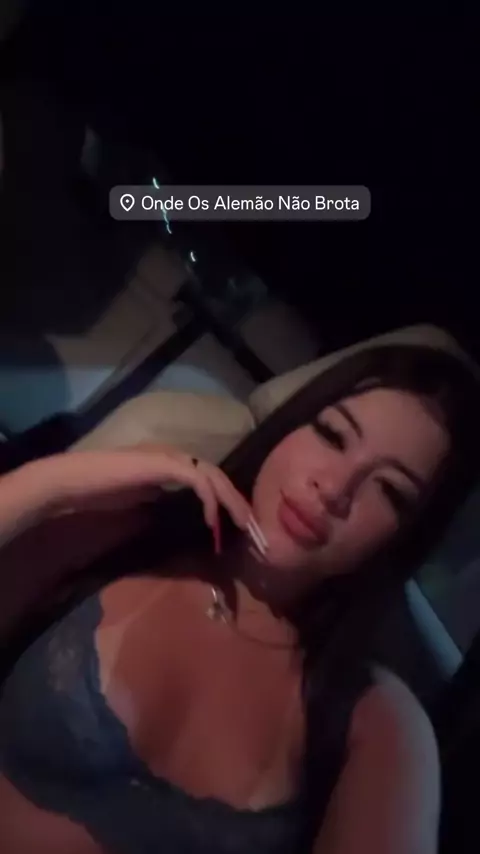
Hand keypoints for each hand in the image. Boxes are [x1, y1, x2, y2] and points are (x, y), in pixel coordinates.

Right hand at [27, 447, 252, 552]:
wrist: (74, 484)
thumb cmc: (101, 495)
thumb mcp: (142, 504)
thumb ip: (163, 506)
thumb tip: (185, 525)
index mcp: (171, 464)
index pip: (210, 480)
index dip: (227, 502)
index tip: (240, 527)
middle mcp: (174, 456)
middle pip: (218, 476)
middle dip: (237, 503)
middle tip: (253, 529)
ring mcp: (168, 456)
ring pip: (213, 476)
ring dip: (230, 502)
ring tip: (243, 526)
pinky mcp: (162, 463)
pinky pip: (197, 479)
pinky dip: (209, 499)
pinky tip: (212, 519)